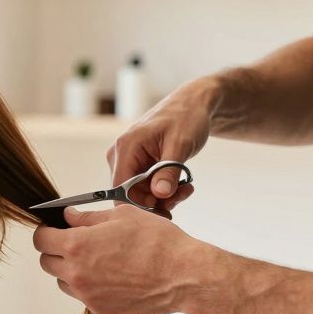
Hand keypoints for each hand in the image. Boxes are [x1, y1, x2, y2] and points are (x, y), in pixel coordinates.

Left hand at [32, 205, 209, 313]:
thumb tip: (68, 216)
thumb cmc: (157, 241)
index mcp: (77, 246)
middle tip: (75, 242)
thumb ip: (88, 217)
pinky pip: (82, 295)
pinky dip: (88, 285)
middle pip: (46, 262)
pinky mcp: (100, 309)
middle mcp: (76, 273)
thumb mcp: (121, 216)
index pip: (41, 240)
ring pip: (62, 280)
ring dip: (70, 269)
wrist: (184, 275)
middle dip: (55, 250)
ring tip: (96, 259)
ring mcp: (87, 295)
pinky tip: (109, 274)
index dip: (46, 231)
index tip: (54, 229)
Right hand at [107, 78, 216, 213]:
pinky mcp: (138, 165)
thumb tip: (159, 195)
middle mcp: (120, 155)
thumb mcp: (180, 144)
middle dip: (155, 201)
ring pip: (139, 193)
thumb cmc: (186, 117)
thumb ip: (169, 171)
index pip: (120, 188)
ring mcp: (128, 160)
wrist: (193, 105)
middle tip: (181, 196)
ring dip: (163, 197)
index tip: (165, 208)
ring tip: (186, 189)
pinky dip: (164, 190)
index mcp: (126, 147)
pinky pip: (146, 187)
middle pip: (129, 193)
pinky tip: (182, 185)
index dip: (139, 203)